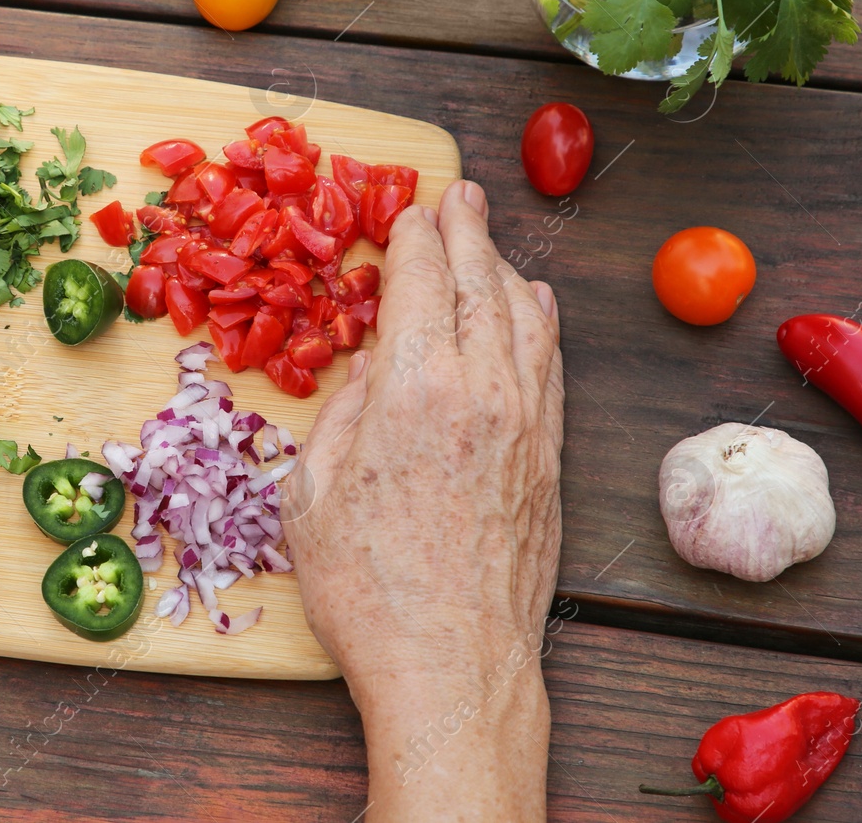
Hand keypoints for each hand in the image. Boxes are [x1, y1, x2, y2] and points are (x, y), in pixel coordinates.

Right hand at [284, 180, 563, 822]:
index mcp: (413, 388)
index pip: (420, 280)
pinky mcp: (549, 459)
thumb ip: (341, 411)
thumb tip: (370, 365)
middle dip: (466, 230)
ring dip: (504, 267)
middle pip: (478, 283)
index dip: (413, 236)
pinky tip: (534, 307)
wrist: (452, 666)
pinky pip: (552, 365)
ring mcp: (526, 423)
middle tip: (458, 195)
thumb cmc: (365, 590)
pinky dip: (542, 323)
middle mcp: (482, 390)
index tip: (408, 209)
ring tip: (489, 238)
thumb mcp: (309, 492)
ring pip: (524, 317)